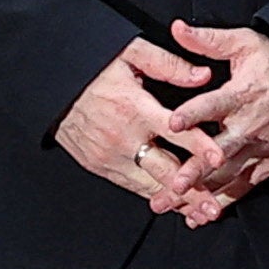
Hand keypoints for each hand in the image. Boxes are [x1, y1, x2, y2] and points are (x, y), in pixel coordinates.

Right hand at [56, 38, 219, 204]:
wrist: (48, 84)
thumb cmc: (91, 65)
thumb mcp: (129, 52)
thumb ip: (168, 65)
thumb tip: (203, 76)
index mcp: (135, 108)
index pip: (176, 132)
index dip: (200, 146)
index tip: (220, 159)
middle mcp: (123, 138)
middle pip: (165, 171)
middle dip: (193, 192)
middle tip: (215, 209)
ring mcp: (109, 156)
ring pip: (149, 186)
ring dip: (176, 202)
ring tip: (200, 215)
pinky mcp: (98, 165)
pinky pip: (131, 186)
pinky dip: (153, 196)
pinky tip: (172, 205)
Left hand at [152, 21, 268, 223]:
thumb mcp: (246, 44)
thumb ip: (209, 40)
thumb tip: (178, 27)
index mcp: (242, 95)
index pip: (213, 105)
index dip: (193, 114)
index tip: (172, 124)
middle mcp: (250, 126)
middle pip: (219, 153)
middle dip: (193, 171)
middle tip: (169, 185)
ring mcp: (260, 149)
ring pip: (227, 177)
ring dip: (200, 193)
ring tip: (173, 205)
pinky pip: (244, 188)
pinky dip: (223, 203)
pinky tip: (202, 217)